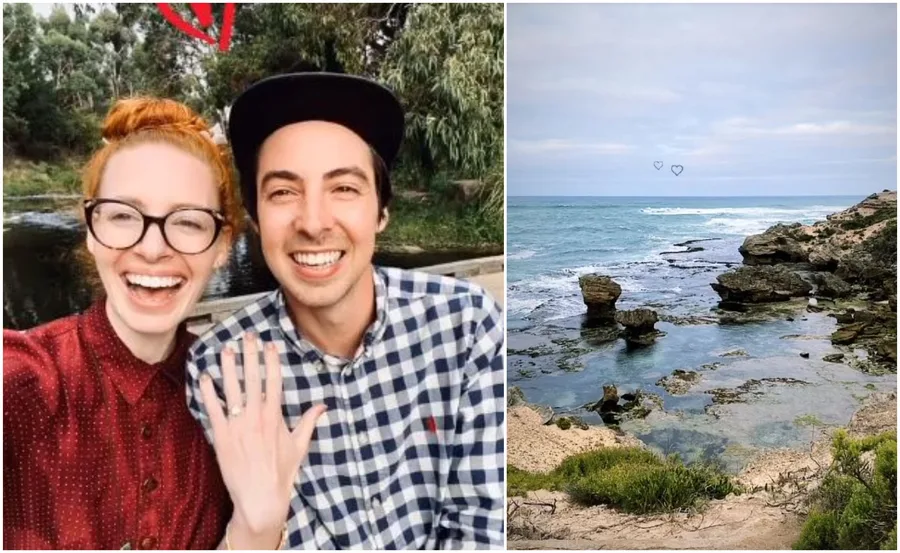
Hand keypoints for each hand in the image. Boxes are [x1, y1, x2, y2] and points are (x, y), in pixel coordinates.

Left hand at [199, 332, 326, 546]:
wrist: (260, 498)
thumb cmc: (281, 474)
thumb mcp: (299, 447)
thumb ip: (308, 423)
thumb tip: (323, 407)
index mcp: (275, 417)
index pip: (274, 382)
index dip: (271, 361)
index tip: (269, 345)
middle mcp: (256, 418)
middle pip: (253, 379)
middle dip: (250, 355)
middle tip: (247, 336)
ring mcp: (238, 426)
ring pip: (232, 389)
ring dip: (228, 367)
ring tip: (225, 349)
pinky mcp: (221, 437)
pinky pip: (213, 409)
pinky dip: (208, 392)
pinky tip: (205, 377)